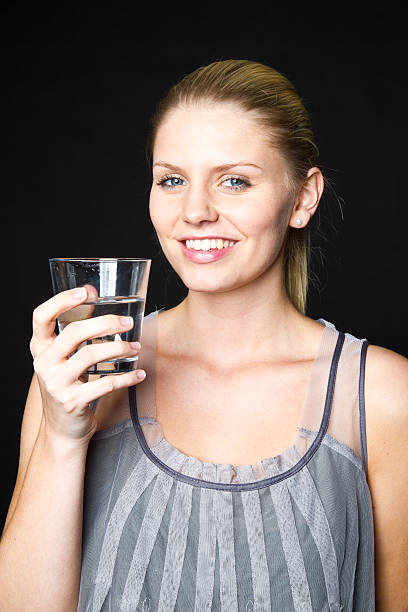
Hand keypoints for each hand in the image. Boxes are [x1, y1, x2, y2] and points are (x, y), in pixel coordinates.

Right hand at [30, 286, 144, 445]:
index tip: (85, 292)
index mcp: (40, 348)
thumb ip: (74, 332)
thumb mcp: (64, 358)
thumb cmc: (69, 384)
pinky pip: (106, 384)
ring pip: (91, 356)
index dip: (61, 301)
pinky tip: (139, 374)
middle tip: (128, 323)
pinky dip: (127, 378)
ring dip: (120, 349)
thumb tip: (94, 294)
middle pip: (74, 333)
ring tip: (136, 348)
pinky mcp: (72, 402)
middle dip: (105, 324)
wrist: (63, 429)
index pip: (41, 317)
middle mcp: (43, 363)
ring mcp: (56, 383)